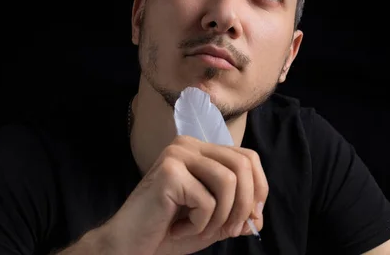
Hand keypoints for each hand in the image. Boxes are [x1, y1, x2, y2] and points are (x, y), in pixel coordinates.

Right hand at [104, 135, 268, 254]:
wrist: (130, 244)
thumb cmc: (168, 230)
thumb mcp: (212, 221)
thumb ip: (236, 215)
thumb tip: (258, 218)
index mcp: (200, 150)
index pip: (247, 157)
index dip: (259, 189)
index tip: (253, 218)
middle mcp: (188, 145)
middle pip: (242, 166)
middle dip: (244, 205)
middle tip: (231, 231)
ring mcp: (177, 155)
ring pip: (228, 182)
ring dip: (221, 217)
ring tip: (201, 230)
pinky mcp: (169, 172)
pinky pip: (206, 200)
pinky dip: (199, 224)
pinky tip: (178, 229)